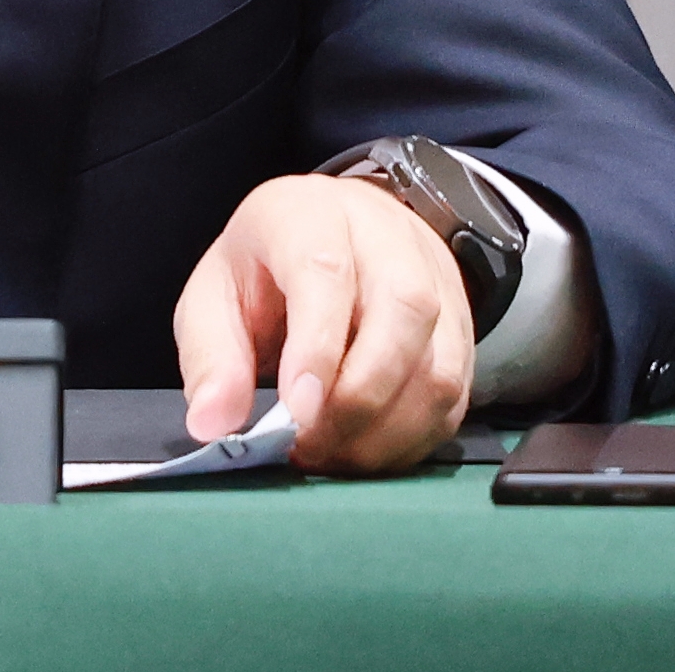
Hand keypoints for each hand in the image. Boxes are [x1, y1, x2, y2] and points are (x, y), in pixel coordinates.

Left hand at [171, 173, 474, 475]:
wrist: (330, 239)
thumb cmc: (266, 270)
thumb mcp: (215, 297)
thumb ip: (212, 356)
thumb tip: (212, 422)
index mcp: (311, 215)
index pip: (327, 269)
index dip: (317, 345)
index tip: (297, 410)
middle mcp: (387, 238)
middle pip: (404, 311)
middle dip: (359, 398)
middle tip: (310, 446)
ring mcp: (437, 281)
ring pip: (440, 361)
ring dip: (387, 430)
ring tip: (333, 458)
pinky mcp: (462, 329)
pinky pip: (456, 397)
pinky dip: (413, 439)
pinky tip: (368, 452)